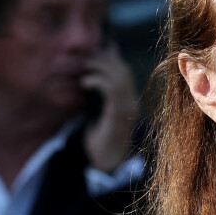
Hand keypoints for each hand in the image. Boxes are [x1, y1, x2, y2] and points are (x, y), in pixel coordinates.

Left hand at [81, 43, 138, 171]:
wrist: (107, 162)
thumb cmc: (100, 138)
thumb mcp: (98, 112)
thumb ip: (98, 97)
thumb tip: (90, 78)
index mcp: (128, 100)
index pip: (124, 71)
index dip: (111, 58)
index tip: (94, 52)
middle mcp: (131, 102)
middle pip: (123, 70)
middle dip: (104, 59)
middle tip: (85, 58)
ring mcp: (127, 108)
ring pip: (119, 76)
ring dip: (100, 68)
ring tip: (84, 68)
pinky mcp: (118, 114)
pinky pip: (111, 90)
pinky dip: (97, 81)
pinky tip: (84, 83)